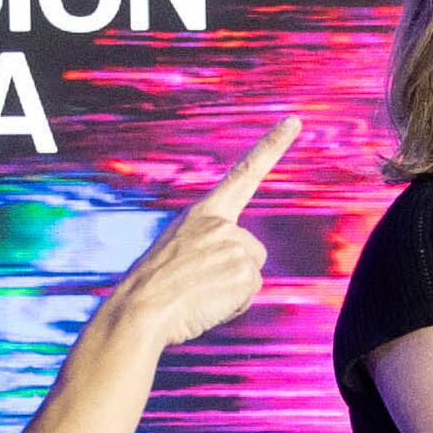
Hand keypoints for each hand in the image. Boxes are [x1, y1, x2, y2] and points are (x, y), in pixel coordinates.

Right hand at [96, 118, 297, 351]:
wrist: (139, 310)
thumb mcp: (176, 250)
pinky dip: (232, 305)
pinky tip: (206, 304)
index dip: (272, 146)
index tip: (294, 122)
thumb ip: (206, 244)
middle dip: (234, 270)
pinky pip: (250, 294)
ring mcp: (236, 246)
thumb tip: (228, 263)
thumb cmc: (153, 286)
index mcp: (202, 212)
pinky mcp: (246, 272)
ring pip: (251, 274)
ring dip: (232, 289)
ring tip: (198, 294)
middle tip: (197, 283)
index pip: (244, 173)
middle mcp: (223, 223)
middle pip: (252, 250)